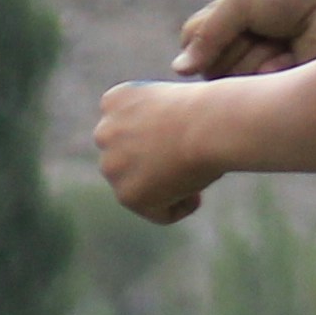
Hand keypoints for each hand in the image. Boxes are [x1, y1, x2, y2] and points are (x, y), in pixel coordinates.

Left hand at [91, 78, 218, 224]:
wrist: (211, 124)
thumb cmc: (211, 111)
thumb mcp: (174, 107)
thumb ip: (156, 127)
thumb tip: (159, 155)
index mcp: (114, 101)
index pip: (130, 131)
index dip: (164, 137)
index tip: (188, 133)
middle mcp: (104, 133)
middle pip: (131, 162)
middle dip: (160, 164)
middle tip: (192, 157)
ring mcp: (111, 166)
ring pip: (142, 189)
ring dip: (170, 187)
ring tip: (196, 172)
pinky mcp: (126, 195)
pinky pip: (159, 213)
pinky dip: (183, 205)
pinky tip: (198, 190)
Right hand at [173, 0, 315, 79]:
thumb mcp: (243, 1)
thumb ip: (207, 33)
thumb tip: (178, 70)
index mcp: (232, 23)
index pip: (192, 38)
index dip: (206, 34)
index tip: (238, 18)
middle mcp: (243, 49)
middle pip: (206, 62)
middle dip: (233, 45)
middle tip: (267, 30)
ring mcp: (260, 72)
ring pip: (226, 79)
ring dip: (253, 58)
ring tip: (284, 44)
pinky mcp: (279, 92)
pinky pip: (252, 93)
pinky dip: (268, 73)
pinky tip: (291, 59)